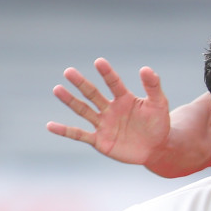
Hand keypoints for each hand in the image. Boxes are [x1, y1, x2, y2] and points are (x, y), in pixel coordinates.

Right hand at [47, 58, 171, 164]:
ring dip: (70, 101)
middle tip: (69, 71)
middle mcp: (110, 108)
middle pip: (93, 94)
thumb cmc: (158, 124)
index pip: (113, 83)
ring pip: (84, 111)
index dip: (107, 73)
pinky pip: (79, 135)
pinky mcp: (99, 141)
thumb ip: (153, 87)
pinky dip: (65, 131)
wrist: (157, 148)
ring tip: (57, 89)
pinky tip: (50, 126)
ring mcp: (103, 124)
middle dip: (81, 84)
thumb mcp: (159, 104)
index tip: (99, 62)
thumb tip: (145, 68)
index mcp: (124, 98)